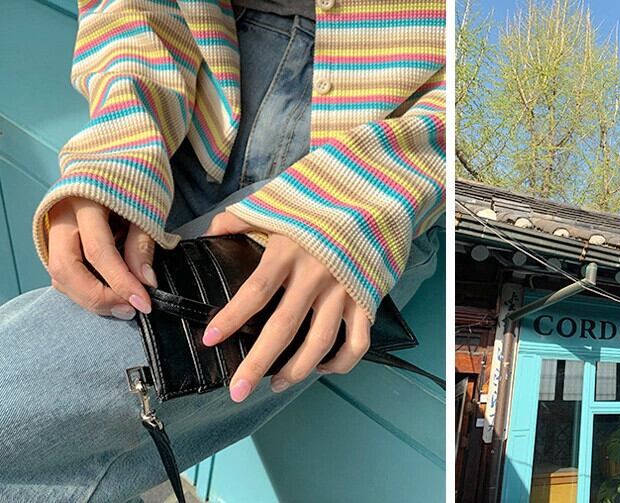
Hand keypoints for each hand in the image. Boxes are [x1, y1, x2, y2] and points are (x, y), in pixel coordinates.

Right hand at [47, 198, 154, 318]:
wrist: (109, 167)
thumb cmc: (129, 186)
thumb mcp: (143, 208)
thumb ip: (142, 245)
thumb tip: (146, 282)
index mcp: (85, 201)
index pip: (99, 251)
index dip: (121, 281)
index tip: (143, 302)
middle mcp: (61, 218)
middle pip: (66, 268)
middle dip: (98, 297)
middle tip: (129, 310)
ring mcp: (52, 231)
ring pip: (59, 276)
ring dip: (90, 298)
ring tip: (122, 307)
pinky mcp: (54, 243)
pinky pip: (62, 275)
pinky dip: (83, 290)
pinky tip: (107, 296)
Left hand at [202, 212, 370, 402]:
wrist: (373, 195)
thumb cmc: (318, 201)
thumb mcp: (276, 203)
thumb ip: (240, 219)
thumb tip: (209, 234)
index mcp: (289, 250)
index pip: (255, 292)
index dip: (231, 318)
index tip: (210, 339)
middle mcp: (316, 274)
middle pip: (284, 328)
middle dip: (258, 364)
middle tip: (237, 391)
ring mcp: (344, 288)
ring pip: (320, 342)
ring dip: (297, 370)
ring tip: (276, 385)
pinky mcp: (366, 297)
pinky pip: (357, 341)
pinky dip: (341, 362)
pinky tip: (322, 368)